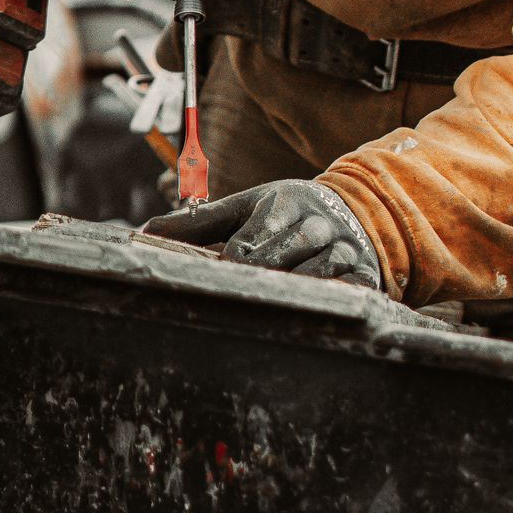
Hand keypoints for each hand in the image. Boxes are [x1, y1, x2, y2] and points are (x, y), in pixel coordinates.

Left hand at [143, 180, 382, 288]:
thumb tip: (146, 231)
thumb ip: (199, 221)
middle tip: (239, 296)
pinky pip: (344, 295)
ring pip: (308, 279)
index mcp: (284, 203)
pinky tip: (308, 309)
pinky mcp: (365, 275)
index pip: (246, 243)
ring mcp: (344, 249)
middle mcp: (317, 224)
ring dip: (286, 295)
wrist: (360, 211)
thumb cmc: (288, 214)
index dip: (228, 265)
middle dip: (252, 281)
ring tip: (271, 303)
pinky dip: (324, 302)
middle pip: (274, 261)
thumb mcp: (247, 207)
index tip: (220, 275)